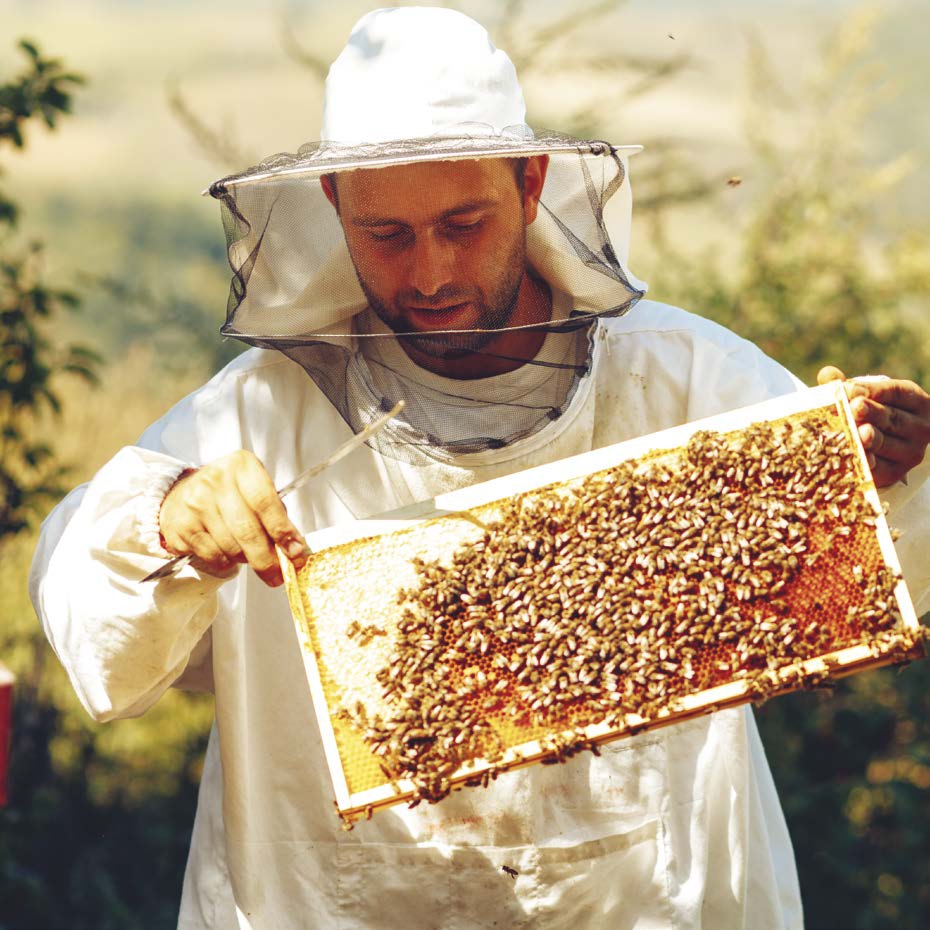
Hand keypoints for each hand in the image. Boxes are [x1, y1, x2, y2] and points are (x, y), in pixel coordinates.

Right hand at [159, 451, 307, 586]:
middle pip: (249, 531)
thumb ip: (276, 513)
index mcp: (242, 467)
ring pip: (232, 547)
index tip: (296, 552)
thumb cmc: (228, 493)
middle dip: (267, 559)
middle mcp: (217, 481)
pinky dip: (227, 561)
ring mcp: (196, 503)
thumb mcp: (254, 489)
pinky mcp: (183, 526)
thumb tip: (295, 548)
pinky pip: (214, 556)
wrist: (181, 493)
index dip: (283, 531)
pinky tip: (227, 551)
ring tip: (248, 553)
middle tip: (279, 574)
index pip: (266, 503)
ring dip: (246, 559)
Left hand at [818, 366, 929, 487]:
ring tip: (858, 433)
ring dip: (870, 439)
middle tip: (854, 408)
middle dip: (872, 413)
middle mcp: (920, 427)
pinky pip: (880, 468)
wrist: (879, 444)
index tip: (848, 389)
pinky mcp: (896, 472)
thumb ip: (846, 385)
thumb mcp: (864, 396)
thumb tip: (828, 374)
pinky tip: (854, 457)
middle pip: (893, 418)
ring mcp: (911, 452)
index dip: (873, 390)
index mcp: (915, 401)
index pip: (896, 393)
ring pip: (887, 443)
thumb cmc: (870, 412)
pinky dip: (866, 463)